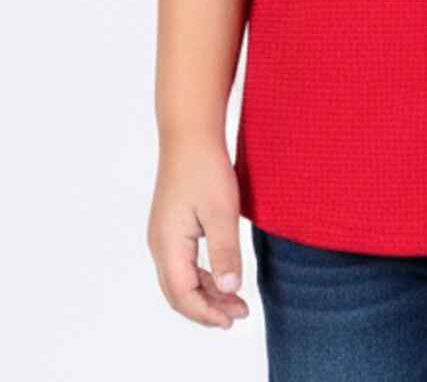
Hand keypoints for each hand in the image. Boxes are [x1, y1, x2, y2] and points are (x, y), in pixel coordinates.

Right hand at [147, 133, 249, 328]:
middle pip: (178, 293)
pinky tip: (222, 277)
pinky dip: (202, 277)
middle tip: (238, 314)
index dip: (207, 313)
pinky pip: (182, 264)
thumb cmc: (205, 169)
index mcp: (168, 245)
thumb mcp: (222, 212)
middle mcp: (159, 245)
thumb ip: (225, 252)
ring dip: (206, 293)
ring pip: (180, 279)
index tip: (233, 319)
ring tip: (235, 301)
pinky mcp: (170, 227)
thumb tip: (230, 290)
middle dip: (207, 309)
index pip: (183, 295)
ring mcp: (162, 236)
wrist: (189, 135)